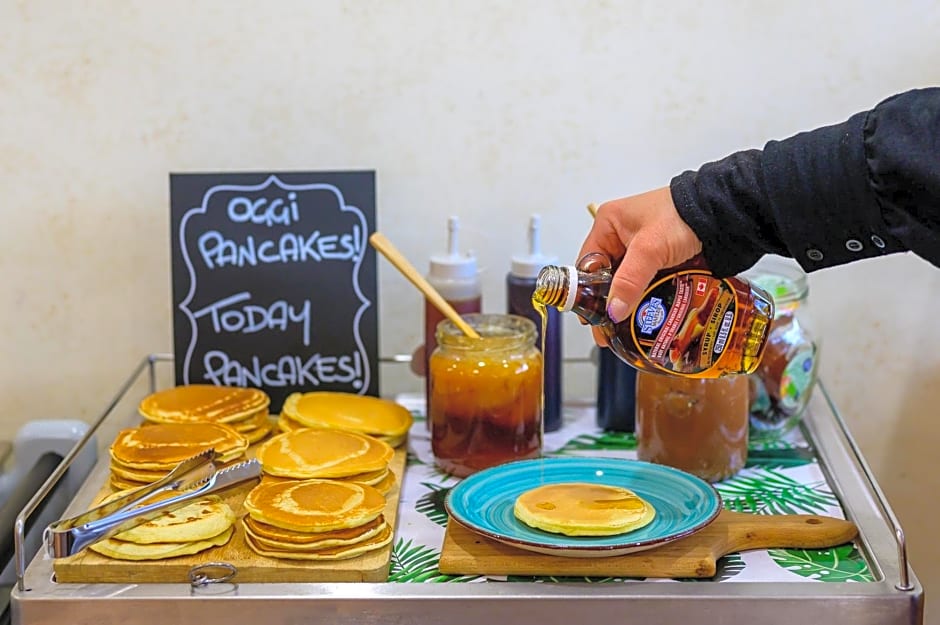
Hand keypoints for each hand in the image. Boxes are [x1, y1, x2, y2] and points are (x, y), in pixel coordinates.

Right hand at [578, 187, 702, 344]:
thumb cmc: (682, 217)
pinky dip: (645, 298)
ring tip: (624, 331)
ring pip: (627, 282)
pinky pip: (645, 282)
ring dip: (627, 303)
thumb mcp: (649, 249)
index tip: (590, 316)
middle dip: (607, 303)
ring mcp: (641, 248)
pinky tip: (644, 316)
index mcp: (609, 224)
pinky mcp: (659, 258)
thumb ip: (629, 281)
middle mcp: (621, 236)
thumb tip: (613, 311)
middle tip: (606, 330)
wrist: (722, 213)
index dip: (586, 291)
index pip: (587, 263)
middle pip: (606, 276)